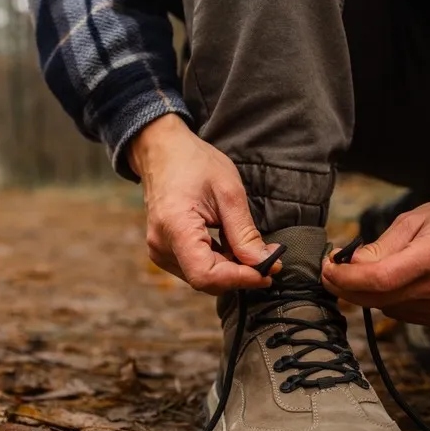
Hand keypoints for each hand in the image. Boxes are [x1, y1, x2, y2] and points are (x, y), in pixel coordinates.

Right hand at [128, 114, 280, 294]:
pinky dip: (219, 262)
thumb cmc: (194, 163)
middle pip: (205, 279)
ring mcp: (160, 250)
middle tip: (269, 258)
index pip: (206, 275)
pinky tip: (230, 245)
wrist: (162, 151)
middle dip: (240, 273)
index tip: (267, 271)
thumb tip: (263, 263)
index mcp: (175, 227)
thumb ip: (244, 232)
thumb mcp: (229, 192)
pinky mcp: (164, 250)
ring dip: (231, 268)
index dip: (239, 278)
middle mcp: (161, 245)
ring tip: (250, 247)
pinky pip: (194, 267)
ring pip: (202, 277)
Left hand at [321, 198, 429, 325]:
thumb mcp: (414, 219)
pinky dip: (385, 299)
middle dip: (344, 286)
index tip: (326, 267)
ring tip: (364, 269)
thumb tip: (350, 264)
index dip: (346, 277)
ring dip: (365, 292)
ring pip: (383, 307)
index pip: (380, 279)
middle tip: (330, 270)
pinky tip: (391, 281)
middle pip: (376, 298)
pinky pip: (398, 313)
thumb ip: (381, 245)